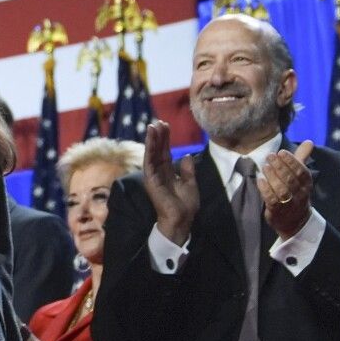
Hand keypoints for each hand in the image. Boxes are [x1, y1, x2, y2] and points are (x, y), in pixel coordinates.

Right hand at [141, 121, 199, 244]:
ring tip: (153, 125)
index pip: (165, 152)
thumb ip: (187, 170)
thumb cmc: (186, 206)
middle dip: (159, 136)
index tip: (166, 126)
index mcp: (168, 173)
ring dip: (152, 139)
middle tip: (160, 121)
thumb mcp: (190, 183)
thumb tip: (185, 155)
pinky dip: (149, 148)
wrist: (181, 220)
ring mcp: (153, 175)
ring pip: (151, 153)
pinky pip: (149, 160)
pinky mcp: (150, 179)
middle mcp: (159, 172)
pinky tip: (151, 137)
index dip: (166, 139)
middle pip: (158, 150)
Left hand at [259, 141, 315, 238]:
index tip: (281, 152)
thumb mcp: (300, 177)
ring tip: (265, 166)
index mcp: (306, 184)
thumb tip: (309, 142)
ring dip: (272, 177)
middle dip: (280, 166)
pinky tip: (260, 180)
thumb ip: (302, 158)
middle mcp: (300, 194)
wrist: (295, 221)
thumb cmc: (296, 192)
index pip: (302, 172)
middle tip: (270, 156)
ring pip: (282, 190)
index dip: (292, 161)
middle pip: (291, 180)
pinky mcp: (277, 211)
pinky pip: (272, 200)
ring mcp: (289, 204)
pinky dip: (266, 189)